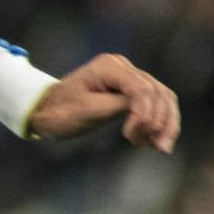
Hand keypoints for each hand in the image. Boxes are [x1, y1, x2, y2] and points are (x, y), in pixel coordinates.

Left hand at [28, 53, 180, 151]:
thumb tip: (147, 111)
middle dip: (160, 121)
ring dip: (166, 123)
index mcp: (109, 66)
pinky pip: (156, 103)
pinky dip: (160, 121)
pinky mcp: (131, 89)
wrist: (47, 111)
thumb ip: (118, 106)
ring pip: (162, 97)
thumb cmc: (61, 112)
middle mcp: (123, 66)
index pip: (141, 89)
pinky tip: (157, 140)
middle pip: (158, 92)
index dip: (144, 114)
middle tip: (154, 147)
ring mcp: (128, 76)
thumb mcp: (87, 111)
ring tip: (160, 147)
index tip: (131, 137)